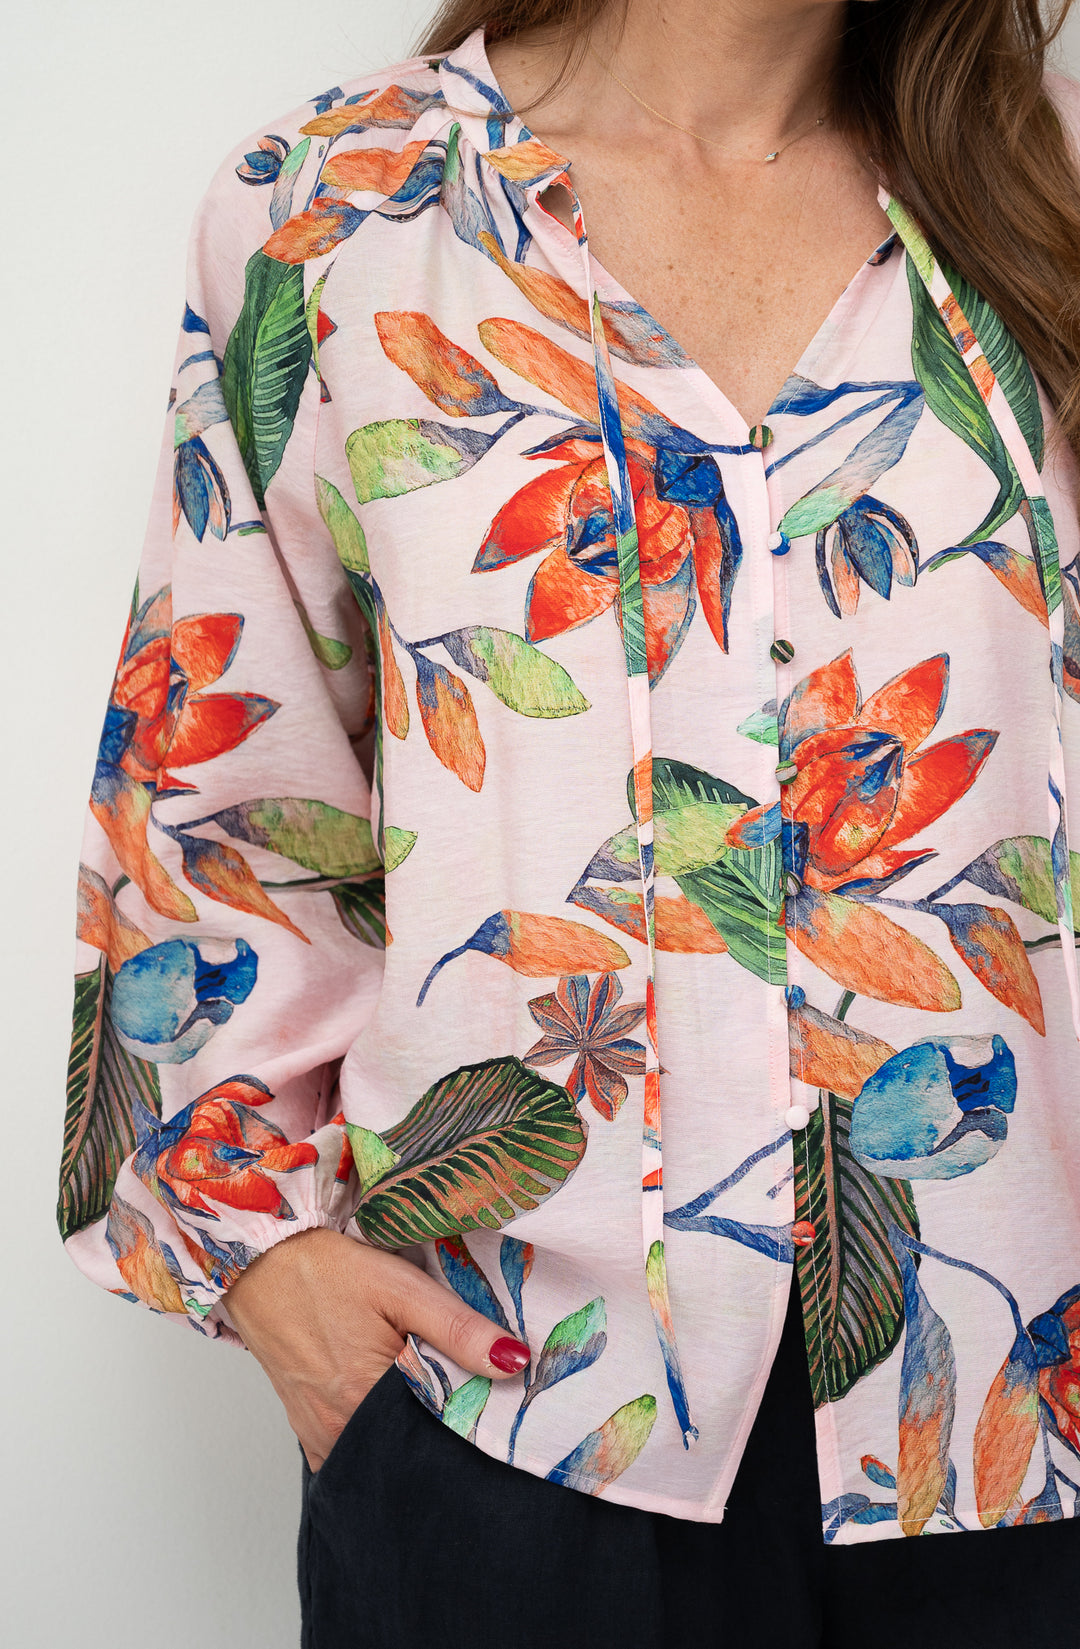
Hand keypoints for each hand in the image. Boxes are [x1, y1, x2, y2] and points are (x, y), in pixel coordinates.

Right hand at [222, 1227, 530, 1471]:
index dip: (470, 1416)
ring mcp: (320, 1435)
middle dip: (440, 1429)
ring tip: (420, 1392)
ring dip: (406, 1431)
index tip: (488, 1395)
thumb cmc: (327, 1270)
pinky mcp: (307, 1430)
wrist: (261, 1262)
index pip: (441, 1434)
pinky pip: (352, 1450)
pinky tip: (388, 1405)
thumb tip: (516, 1363)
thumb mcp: (400, 1288)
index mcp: (366, 1399)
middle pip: (410, 1449)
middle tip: (454, 1389)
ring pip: (381, 1452)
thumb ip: (459, 1329)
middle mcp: (340, 1430)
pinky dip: (374, 1436)